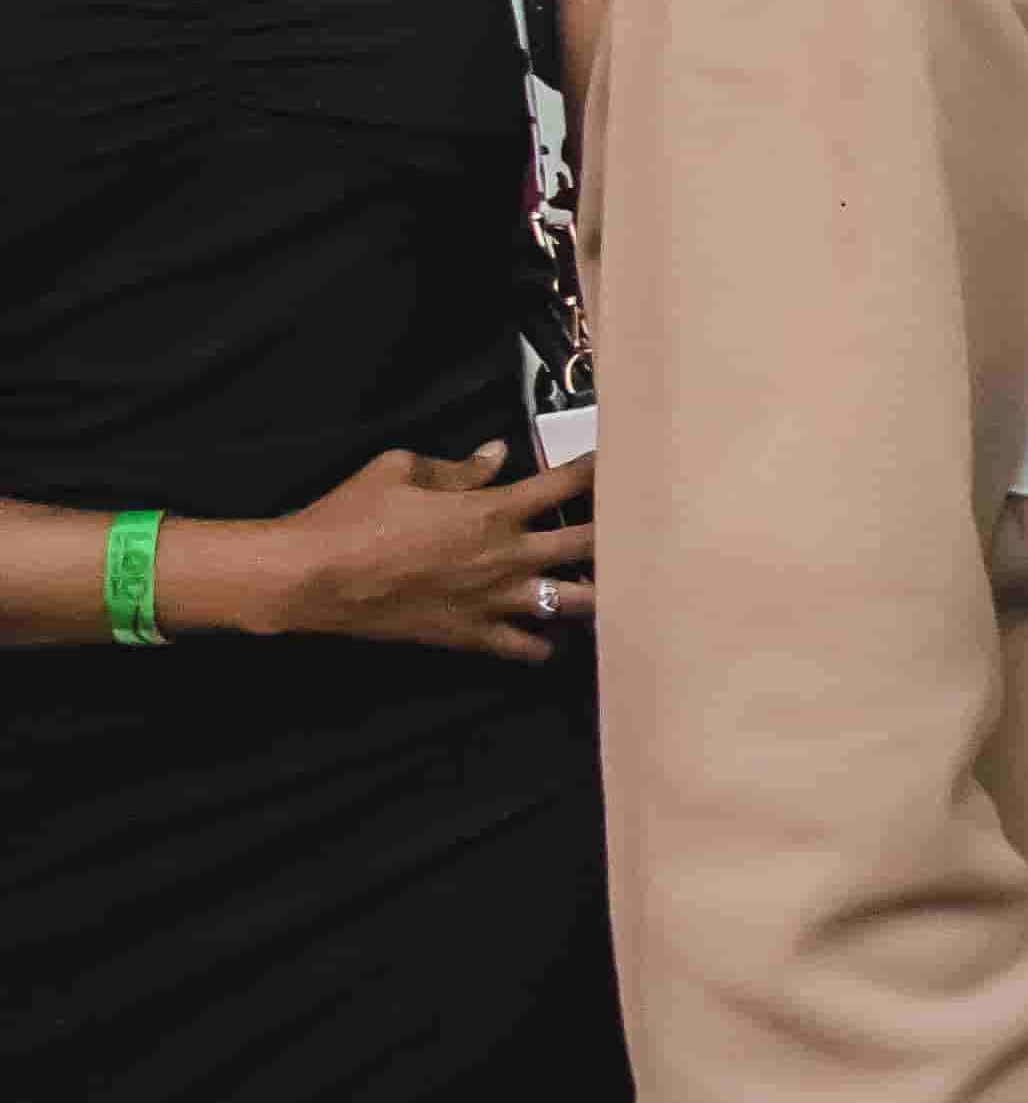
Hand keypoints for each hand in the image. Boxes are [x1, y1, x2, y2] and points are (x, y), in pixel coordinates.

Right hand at [220, 446, 591, 660]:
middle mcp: (508, 557)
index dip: (601, 469)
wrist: (311, 577)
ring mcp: (495, 602)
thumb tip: (497, 455)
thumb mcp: (399, 470)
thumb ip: (458, 467)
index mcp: (493, 510)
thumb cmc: (351, 516)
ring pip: (574, 604)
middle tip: (642, 529)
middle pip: (592, 547)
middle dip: (621, 536)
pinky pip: (527, 648)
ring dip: (596, 594)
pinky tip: (553, 637)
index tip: (625, 460)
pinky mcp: (472, 637)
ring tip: (614, 587)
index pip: (567, 484)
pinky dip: (546, 644)